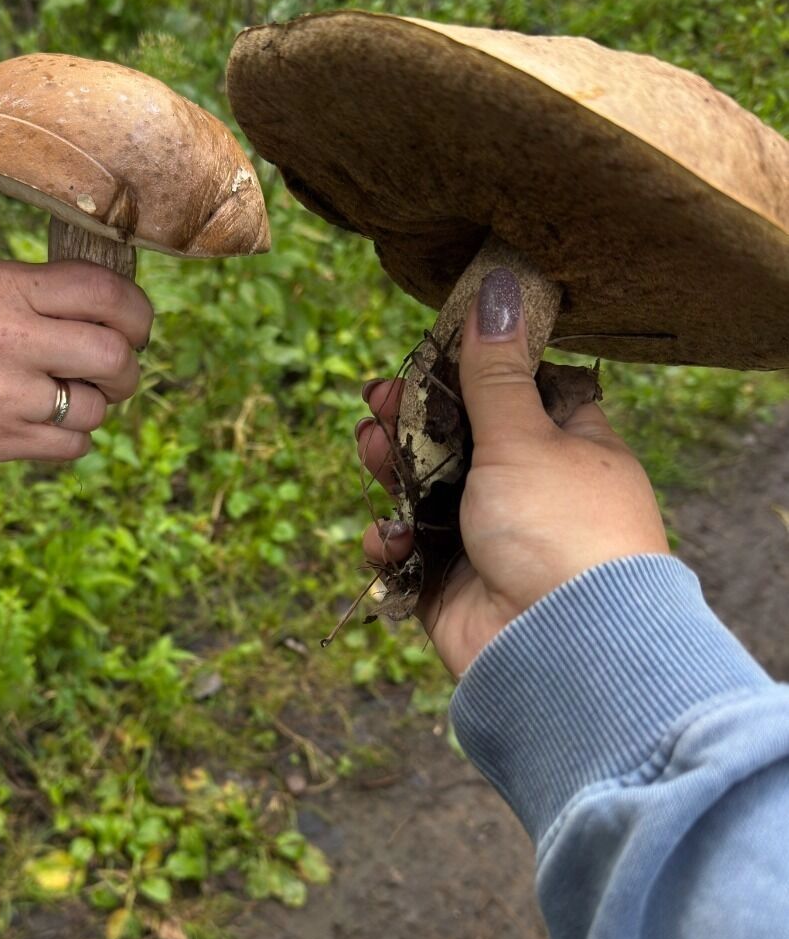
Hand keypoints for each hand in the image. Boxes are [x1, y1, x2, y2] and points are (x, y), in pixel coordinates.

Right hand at [0, 260, 152, 468]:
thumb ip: (37, 292)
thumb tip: (110, 307)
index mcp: (10, 290)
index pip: (107, 293)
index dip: (138, 314)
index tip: (136, 328)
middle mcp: (13, 339)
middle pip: (115, 355)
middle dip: (128, 369)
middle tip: (116, 373)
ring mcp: (7, 394)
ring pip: (95, 408)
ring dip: (94, 408)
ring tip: (64, 399)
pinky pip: (72, 446)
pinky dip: (72, 439)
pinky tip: (46, 426)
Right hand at [357, 272, 668, 676]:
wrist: (560, 650)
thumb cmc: (560, 529)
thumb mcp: (524, 436)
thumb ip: (495, 372)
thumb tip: (497, 288)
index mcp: (570, 448)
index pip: (519, 394)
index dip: (471, 372)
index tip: (429, 352)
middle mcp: (532, 493)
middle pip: (459, 442)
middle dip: (412, 420)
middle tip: (377, 401)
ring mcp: (491, 542)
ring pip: (424, 494)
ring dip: (392, 471)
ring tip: (368, 448)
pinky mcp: (453, 588)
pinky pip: (409, 554)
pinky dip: (391, 543)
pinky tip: (385, 536)